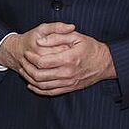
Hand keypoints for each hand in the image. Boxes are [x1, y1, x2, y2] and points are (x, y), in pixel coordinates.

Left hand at [0, 22, 115, 95]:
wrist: (106, 63)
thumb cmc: (91, 48)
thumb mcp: (76, 37)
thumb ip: (57, 37)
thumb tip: (40, 41)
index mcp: (68, 59)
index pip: (42, 62)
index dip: (31, 58)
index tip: (27, 52)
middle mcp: (67, 73)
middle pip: (39, 75)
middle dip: (27, 68)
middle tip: (23, 61)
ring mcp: (68, 83)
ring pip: (42, 85)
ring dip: (30, 79)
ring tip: (24, 70)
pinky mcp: (69, 88)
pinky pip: (50, 92)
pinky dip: (38, 90)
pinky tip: (31, 84)